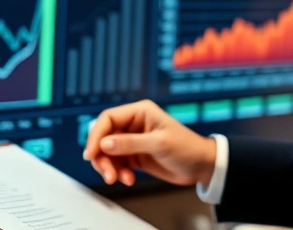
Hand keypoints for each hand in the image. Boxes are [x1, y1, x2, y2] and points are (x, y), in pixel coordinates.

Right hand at [83, 99, 215, 187]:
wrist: (201, 166)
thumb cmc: (186, 148)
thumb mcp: (158, 144)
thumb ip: (129, 143)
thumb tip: (104, 144)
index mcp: (139, 112)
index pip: (108, 118)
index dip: (96, 135)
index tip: (91, 154)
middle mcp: (133, 124)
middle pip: (104, 137)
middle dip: (102, 157)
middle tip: (108, 174)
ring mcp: (133, 141)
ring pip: (108, 153)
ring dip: (110, 167)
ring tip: (120, 179)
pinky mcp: (135, 156)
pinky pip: (117, 163)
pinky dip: (118, 173)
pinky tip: (128, 179)